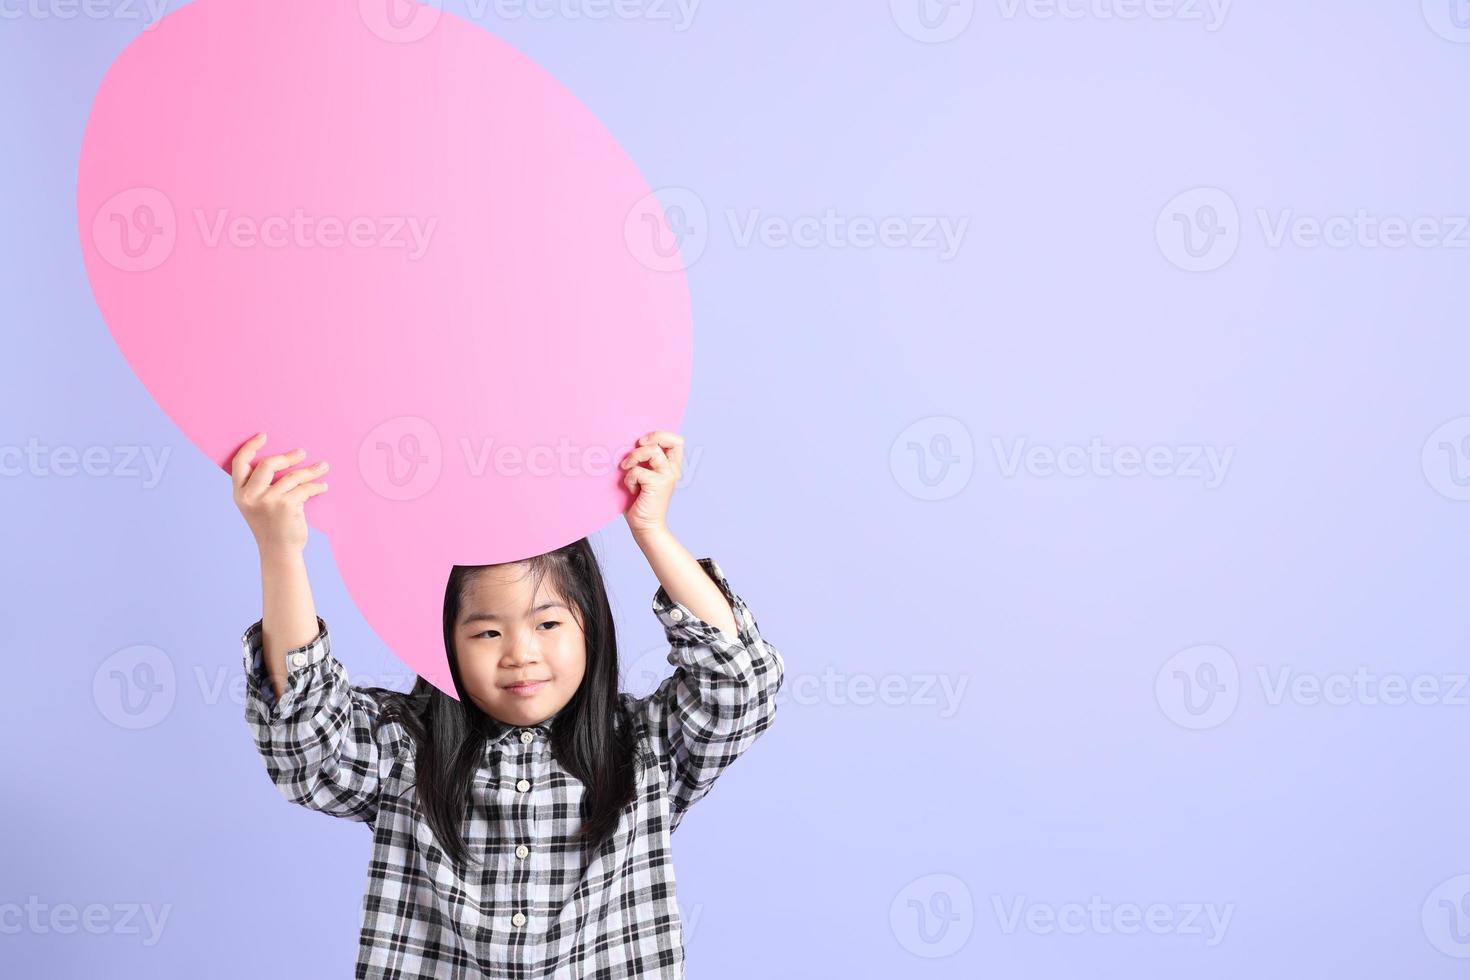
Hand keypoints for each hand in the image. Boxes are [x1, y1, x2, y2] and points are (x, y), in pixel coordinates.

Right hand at [231, 432, 329, 555]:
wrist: (278, 551)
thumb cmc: (270, 526)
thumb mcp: (256, 505)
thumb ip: (260, 486)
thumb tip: (282, 460)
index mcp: (239, 494)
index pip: (239, 463)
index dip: (251, 447)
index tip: (263, 436)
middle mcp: (250, 496)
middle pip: (268, 464)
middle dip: (287, 457)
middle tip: (302, 452)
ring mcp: (268, 500)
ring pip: (292, 477)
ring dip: (311, 471)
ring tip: (323, 467)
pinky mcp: (286, 505)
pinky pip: (304, 489)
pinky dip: (316, 487)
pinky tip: (323, 487)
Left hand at [620, 430, 682, 536]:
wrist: (645, 526)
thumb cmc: (640, 502)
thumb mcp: (643, 476)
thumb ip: (644, 461)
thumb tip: (630, 444)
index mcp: (671, 467)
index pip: (676, 441)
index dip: (661, 435)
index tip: (644, 441)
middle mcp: (673, 470)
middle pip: (667, 440)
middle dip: (648, 440)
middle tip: (636, 447)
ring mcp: (667, 476)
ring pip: (652, 451)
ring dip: (634, 458)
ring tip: (626, 470)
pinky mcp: (658, 483)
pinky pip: (638, 470)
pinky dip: (629, 479)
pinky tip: (632, 490)